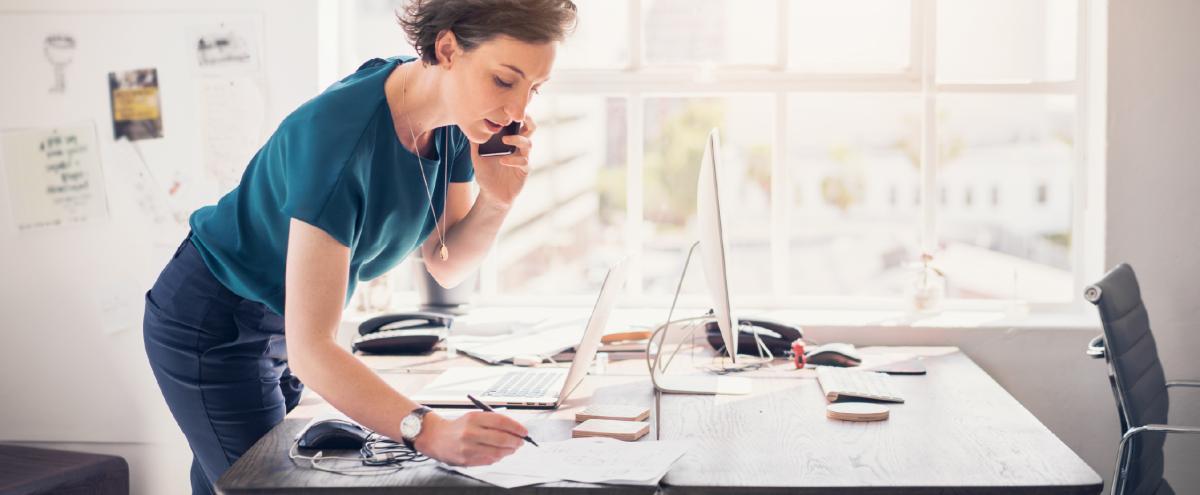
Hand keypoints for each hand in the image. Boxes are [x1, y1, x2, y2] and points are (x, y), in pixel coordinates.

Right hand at [412, 411, 528, 465]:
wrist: (436, 438)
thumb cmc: (459, 426)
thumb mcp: (474, 417)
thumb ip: (493, 422)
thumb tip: (515, 430)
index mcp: (474, 418)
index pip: (501, 422)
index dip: (516, 427)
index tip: (524, 431)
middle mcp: (470, 433)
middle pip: (502, 438)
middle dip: (516, 441)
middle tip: (521, 441)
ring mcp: (468, 448)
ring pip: (497, 452)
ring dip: (509, 451)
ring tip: (512, 448)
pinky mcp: (467, 460)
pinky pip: (489, 460)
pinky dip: (498, 457)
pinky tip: (499, 453)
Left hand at [472, 115, 536, 209]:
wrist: (491, 195)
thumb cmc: (486, 173)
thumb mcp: (476, 155)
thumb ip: (475, 141)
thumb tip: (467, 124)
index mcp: (510, 140)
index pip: (517, 122)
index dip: (517, 114)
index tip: (509, 106)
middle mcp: (519, 147)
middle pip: (530, 128)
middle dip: (527, 120)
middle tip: (517, 116)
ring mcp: (523, 158)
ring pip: (528, 144)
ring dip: (518, 139)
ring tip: (505, 140)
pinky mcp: (524, 171)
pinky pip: (524, 162)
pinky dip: (514, 160)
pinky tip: (503, 160)